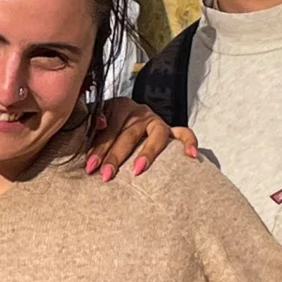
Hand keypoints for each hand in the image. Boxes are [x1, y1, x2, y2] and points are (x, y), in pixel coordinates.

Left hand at [84, 100, 198, 179]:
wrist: (127, 120)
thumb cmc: (106, 128)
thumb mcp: (95, 119)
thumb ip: (93, 120)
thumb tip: (100, 123)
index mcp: (119, 106)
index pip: (108, 128)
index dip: (98, 148)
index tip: (91, 167)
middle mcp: (140, 112)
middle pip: (129, 133)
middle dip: (116, 156)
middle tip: (107, 175)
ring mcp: (157, 121)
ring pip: (156, 135)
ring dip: (147, 153)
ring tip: (138, 170)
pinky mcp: (171, 130)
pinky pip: (184, 134)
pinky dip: (189, 142)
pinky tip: (191, 155)